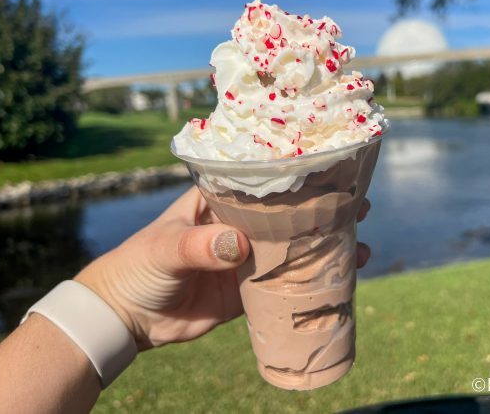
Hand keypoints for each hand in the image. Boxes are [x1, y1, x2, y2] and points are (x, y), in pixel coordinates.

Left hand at [75, 187, 371, 350]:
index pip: (263, 182)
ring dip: (325, 247)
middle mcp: (238, 226)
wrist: (128, 317)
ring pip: (293, 249)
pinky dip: (309, 283)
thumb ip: (198, 246)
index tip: (332, 172)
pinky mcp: (247, 291)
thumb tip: (238, 245)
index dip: (297, 177)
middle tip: (360, 206)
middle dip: (324, 210)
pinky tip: (338, 280)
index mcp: (219, 202)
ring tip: (360, 245)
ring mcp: (246, 258)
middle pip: (289, 214)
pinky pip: (284, 285)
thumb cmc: (138, 267)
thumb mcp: (165, 248)